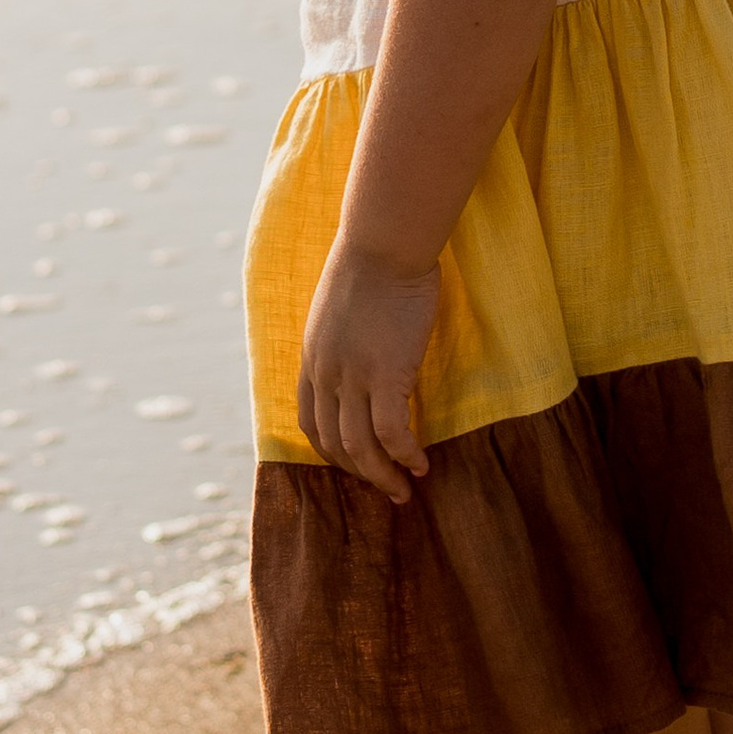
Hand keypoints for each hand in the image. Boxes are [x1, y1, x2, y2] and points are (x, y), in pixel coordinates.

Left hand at [296, 240, 438, 503]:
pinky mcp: (385, 373)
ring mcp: (352, 376)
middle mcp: (326, 374)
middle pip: (333, 442)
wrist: (384, 244)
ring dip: (382, 475)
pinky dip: (404, 454)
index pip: (311, 422)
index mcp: (313, 359)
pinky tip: (422, 463)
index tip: (358, 463)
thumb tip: (366, 353)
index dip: (332, 451)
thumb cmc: (373, 264)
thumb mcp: (342, 308)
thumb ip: (345, 339)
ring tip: (405, 490)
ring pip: (359, 447)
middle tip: (386, 487)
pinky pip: (391, 431)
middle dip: (359, 473)